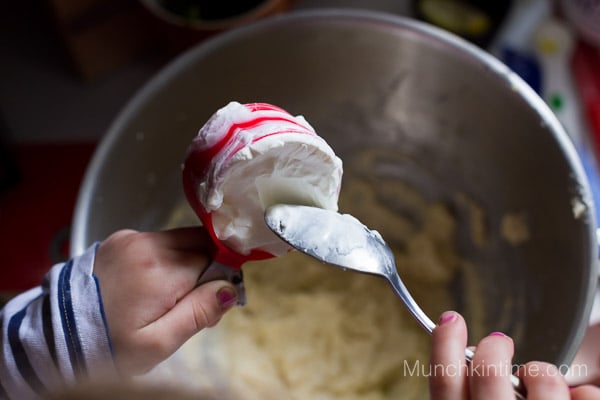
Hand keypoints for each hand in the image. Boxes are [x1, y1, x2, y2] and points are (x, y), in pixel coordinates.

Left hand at [93, 227, 237, 374]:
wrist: (58, 336)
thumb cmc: (109, 345)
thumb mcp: (157, 344)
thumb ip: (198, 314)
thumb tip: (229, 289)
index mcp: (160, 270)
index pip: (214, 260)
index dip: (219, 281)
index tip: (210, 304)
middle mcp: (147, 245)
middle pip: (200, 245)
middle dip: (205, 270)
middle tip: (190, 304)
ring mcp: (131, 239)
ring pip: (181, 242)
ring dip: (186, 264)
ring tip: (167, 297)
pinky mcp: (120, 239)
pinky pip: (159, 242)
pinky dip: (165, 260)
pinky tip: (151, 286)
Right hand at [429, 311, 599, 398]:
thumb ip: (475, 390)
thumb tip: (474, 350)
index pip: (444, 385)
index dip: (444, 345)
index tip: (451, 318)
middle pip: (486, 375)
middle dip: (494, 349)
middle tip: (499, 342)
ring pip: (540, 382)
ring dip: (542, 373)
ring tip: (541, 380)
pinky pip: (584, 399)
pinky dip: (585, 393)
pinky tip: (577, 397)